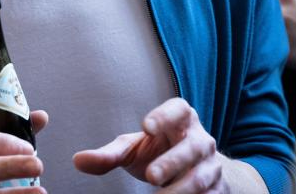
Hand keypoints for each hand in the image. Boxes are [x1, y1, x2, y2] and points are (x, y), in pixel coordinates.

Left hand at [73, 98, 224, 192]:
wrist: (193, 170)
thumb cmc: (158, 151)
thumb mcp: (133, 149)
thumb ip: (108, 155)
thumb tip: (77, 161)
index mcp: (181, 119)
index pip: (178, 109)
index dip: (164, 116)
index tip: (145, 126)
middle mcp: (200, 139)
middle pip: (192, 147)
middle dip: (172, 162)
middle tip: (151, 176)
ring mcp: (212, 165)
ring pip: (201, 176)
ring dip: (182, 189)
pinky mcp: (218, 189)